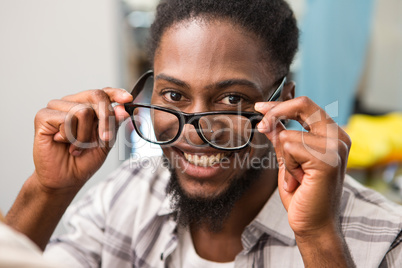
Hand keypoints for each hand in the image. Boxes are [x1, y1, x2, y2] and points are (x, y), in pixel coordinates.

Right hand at [33, 88, 132, 192]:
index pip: (104, 92)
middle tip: (104, 139)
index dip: (116, 93)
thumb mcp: (106, 141)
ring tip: (76, 147)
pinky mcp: (43, 116)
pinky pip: (66, 119)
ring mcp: (56, 107)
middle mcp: (72, 102)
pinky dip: (70, 136)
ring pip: (83, 110)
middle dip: (106, 119)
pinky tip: (62, 143)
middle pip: (96, 96)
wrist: (66, 179)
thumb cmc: (84, 160)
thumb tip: (122, 109)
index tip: (127, 99)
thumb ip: (113, 124)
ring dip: (84, 135)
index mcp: (88, 105)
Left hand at [255, 96, 350, 236]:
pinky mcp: (327, 160)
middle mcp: (338, 138)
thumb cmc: (302, 194)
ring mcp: (335, 148)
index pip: (306, 106)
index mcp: (332, 135)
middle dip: (275, 114)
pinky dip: (287, 166)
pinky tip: (299, 180)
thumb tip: (268, 120)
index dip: (280, 104)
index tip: (260, 107)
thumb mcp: (288, 159)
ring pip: (288, 134)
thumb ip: (282, 137)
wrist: (312, 223)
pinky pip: (289, 148)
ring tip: (296, 175)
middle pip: (303, 105)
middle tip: (262, 127)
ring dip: (284, 158)